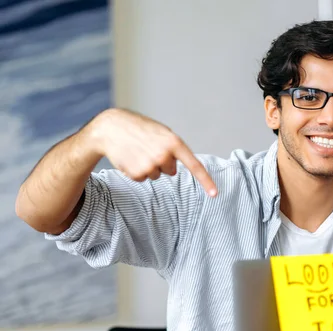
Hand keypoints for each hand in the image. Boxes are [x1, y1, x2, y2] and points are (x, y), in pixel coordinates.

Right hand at [89, 108, 216, 196]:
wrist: (111, 127)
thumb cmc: (139, 129)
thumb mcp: (162, 132)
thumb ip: (174, 148)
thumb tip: (177, 168)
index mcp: (174, 142)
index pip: (194, 165)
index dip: (206, 181)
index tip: (215, 195)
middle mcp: (164, 155)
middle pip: (171, 171)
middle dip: (162, 163)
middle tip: (148, 148)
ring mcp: (151, 165)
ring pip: (157, 175)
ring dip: (148, 166)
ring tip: (137, 151)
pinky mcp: (137, 173)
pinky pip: (143, 178)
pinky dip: (137, 170)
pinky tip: (130, 157)